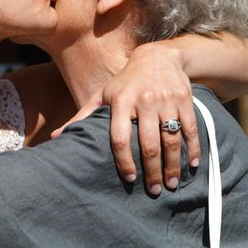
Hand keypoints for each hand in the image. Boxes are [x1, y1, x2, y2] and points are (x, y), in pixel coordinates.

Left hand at [52, 43, 199, 194]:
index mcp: (120, 102)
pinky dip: (192, 149)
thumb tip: (55, 137)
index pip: (120, 137)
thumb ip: (82, 117)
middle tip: (154, 191)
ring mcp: (165, 101)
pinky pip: (190, 129)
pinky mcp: (184, 100)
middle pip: (149, 144)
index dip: (123, 160)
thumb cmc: (125, 82)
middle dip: (152, 171)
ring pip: (171, 140)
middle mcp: (143, 101)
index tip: (129, 178)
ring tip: (171, 184)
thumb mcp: (102, 94)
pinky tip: (191, 165)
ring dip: (172, 166)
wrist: (158, 57)